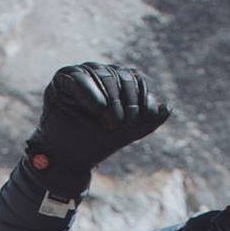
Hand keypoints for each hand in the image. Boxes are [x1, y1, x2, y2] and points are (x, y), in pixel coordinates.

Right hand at [24, 63, 169, 194]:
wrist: (71, 157)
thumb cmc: (99, 142)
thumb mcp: (130, 131)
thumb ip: (150, 119)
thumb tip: (167, 107)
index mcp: (116, 81)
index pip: (134, 78)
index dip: (140, 96)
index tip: (139, 120)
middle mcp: (99, 73)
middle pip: (120, 75)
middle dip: (126, 101)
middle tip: (122, 124)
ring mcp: (80, 73)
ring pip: (102, 74)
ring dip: (110, 100)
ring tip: (110, 122)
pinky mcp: (62, 78)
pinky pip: (79, 78)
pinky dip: (90, 93)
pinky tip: (98, 109)